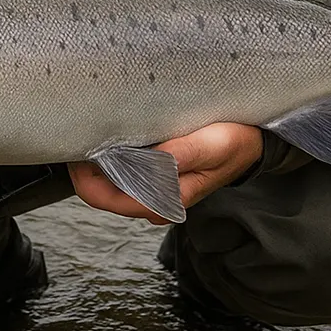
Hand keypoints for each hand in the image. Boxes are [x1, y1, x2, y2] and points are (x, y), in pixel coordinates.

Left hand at [68, 123, 263, 224]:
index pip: (104, 198)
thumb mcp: (211, 145)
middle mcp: (153, 201)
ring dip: (98, 159)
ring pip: (110, 181)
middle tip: (80, 131)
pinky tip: (113, 133)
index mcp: (163, 201)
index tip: (77, 146)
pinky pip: (122, 171)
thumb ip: (182, 154)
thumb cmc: (233, 143)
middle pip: (102, 190)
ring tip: (95, 129)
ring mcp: (153, 191)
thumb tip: (154, 159)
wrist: (253, 143)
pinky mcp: (155, 177)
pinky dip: (112, 154)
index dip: (83, 175)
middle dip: (86, 165)